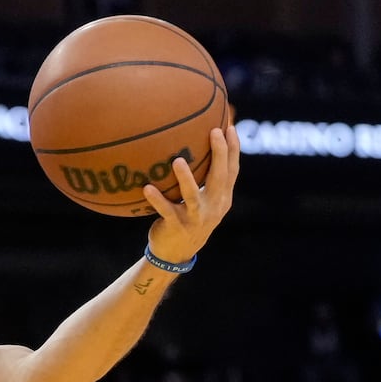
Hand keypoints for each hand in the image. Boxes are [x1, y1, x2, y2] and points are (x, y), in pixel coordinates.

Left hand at [144, 125, 238, 263]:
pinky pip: (166, 210)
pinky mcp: (176, 226)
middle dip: (219, 154)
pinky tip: (147, 187)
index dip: (233, 149)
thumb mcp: (203, 202)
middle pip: (219, 177)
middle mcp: (212, 207)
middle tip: (214, 132)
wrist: (175, 254)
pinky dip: (156, 199)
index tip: (230, 127)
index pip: (232, 171)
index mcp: (221, 199)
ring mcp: (195, 217)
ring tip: (178, 161)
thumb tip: (197, 149)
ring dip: (185, 178)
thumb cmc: (187, 219)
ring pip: (192, 196)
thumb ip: (205, 181)